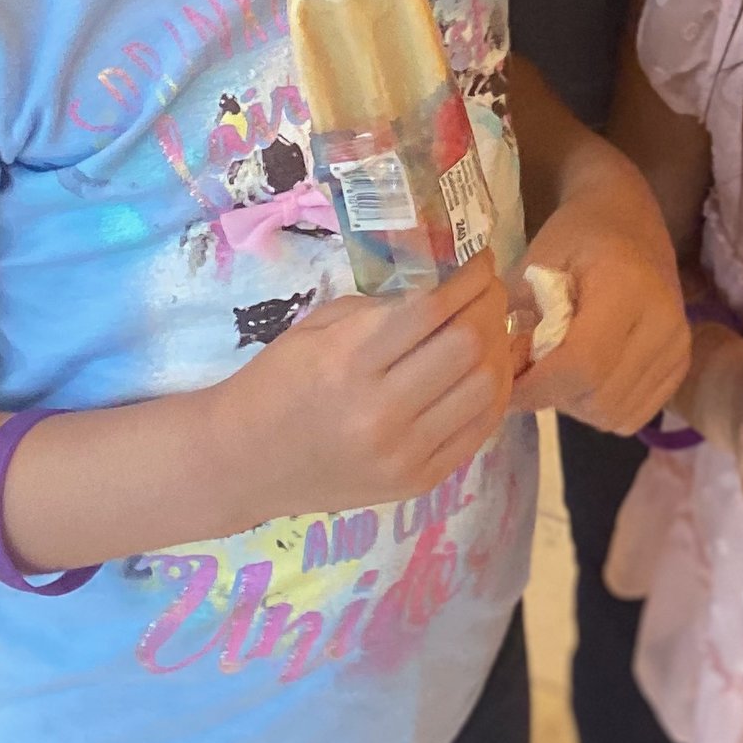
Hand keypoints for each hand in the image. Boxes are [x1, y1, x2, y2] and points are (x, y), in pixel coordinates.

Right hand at [211, 257, 513, 525]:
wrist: (242, 464)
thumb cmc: (276, 383)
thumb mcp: (318, 328)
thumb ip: (383, 309)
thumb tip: (448, 286)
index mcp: (349, 361)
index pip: (432, 309)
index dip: (469, 278)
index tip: (482, 260)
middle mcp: (381, 411)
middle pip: (468, 346)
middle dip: (491, 307)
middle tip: (492, 290)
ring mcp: (403, 454)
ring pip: (484, 388)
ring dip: (500, 348)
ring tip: (493, 327)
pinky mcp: (417, 483)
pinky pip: (479, 430)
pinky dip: (494, 393)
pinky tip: (489, 370)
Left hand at [511, 207, 689, 438]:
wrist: (627, 214)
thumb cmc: (576, 233)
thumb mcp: (536, 261)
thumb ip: (518, 319)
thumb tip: (504, 377)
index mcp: (626, 286)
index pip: (582, 364)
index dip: (537, 388)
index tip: (505, 388)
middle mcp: (663, 321)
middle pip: (598, 397)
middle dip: (553, 396)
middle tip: (530, 373)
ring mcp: (678, 346)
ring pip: (614, 414)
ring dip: (576, 405)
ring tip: (559, 369)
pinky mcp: (681, 364)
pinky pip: (633, 415)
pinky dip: (601, 407)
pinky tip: (587, 376)